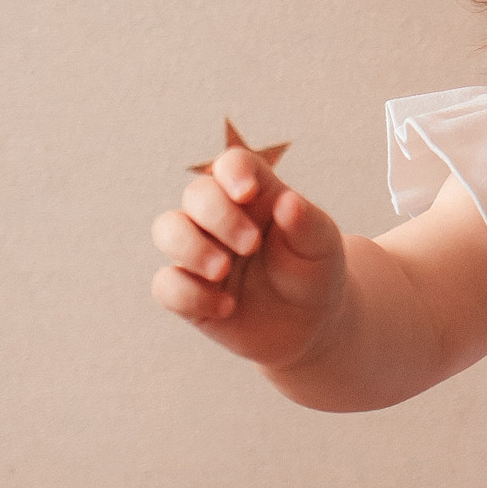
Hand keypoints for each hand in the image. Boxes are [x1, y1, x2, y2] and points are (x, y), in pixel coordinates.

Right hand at [150, 147, 347, 371]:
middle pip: (196, 193)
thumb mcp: (321, 246)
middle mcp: (220, 217)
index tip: (247, 193)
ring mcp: (200, 252)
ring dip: (190, 247)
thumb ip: (306, 222)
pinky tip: (226, 307)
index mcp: (255, 194)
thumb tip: (288, 201)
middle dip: (218, 216)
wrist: (310, 323)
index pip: (232, 164)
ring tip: (222, 270)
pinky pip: (165, 285)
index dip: (232, 171)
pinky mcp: (188, 291)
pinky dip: (189, 295)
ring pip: (166, 230)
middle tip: (251, 246)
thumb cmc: (314, 271)